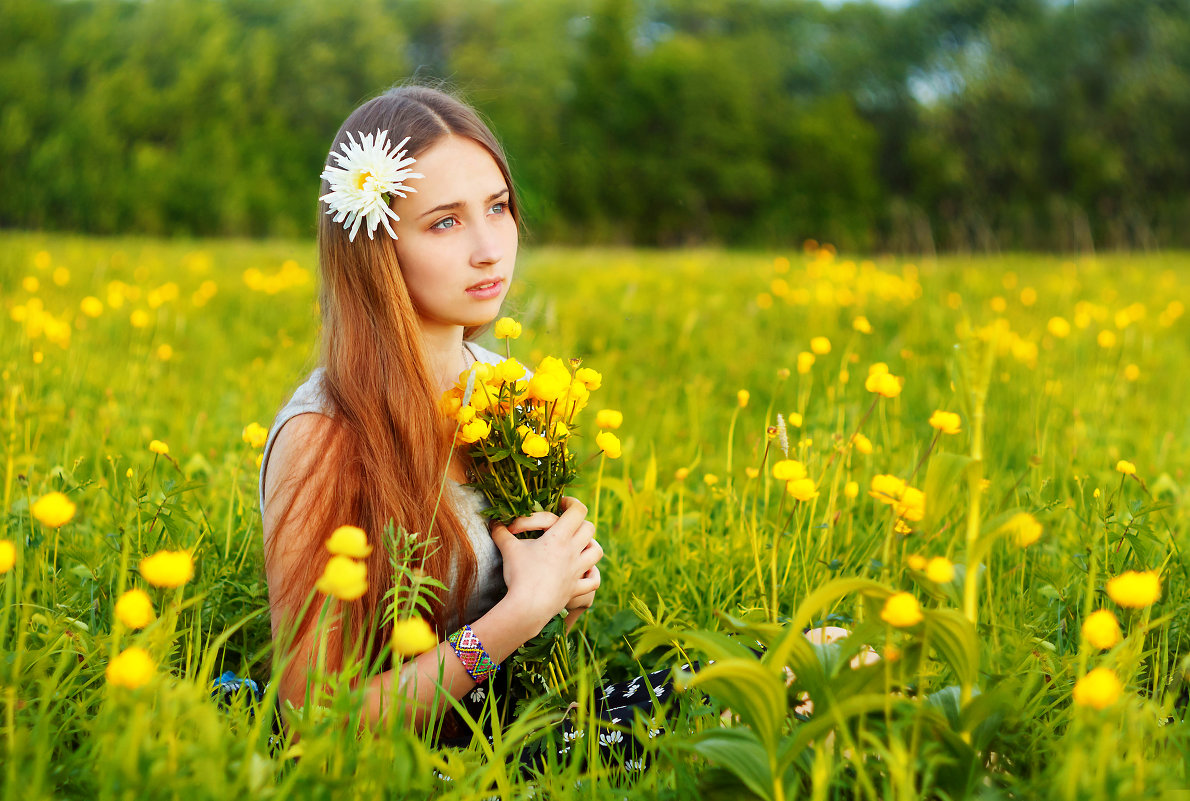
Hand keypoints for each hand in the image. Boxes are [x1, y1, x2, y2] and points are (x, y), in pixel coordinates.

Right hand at [490, 496, 602, 634]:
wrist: (527, 607)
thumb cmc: (519, 575)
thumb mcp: (508, 549)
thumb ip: (501, 533)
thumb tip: (493, 522)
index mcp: (559, 537)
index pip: (578, 511)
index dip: (572, 503)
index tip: (562, 503)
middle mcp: (573, 551)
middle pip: (589, 527)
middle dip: (579, 522)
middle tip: (566, 524)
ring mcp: (577, 570)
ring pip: (597, 551)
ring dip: (590, 545)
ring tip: (579, 545)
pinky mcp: (576, 588)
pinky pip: (594, 580)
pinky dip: (592, 575)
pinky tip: (584, 572)